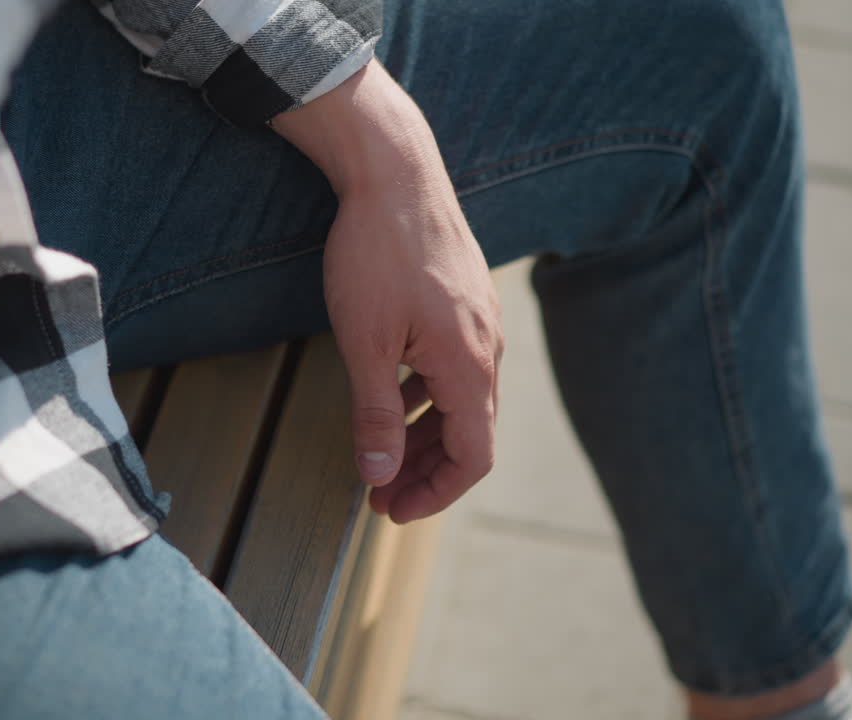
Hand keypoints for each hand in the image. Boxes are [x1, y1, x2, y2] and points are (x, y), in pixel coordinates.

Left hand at [273, 60, 503, 522]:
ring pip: (461, 400)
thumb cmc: (377, 253)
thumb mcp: (364, 342)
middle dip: (426, 471)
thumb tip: (379, 474)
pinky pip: (455, 366)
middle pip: (470, 433)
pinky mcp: (466, 302)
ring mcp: (480, 322)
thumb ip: (376, 413)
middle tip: (381, 492)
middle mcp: (487, 348)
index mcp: (469, 366)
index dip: (436, 493)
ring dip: (425, 435)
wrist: (395, 172)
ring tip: (383, 454)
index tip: (392, 508)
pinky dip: (427, 394)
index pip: (473, 456)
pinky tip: (393, 395)